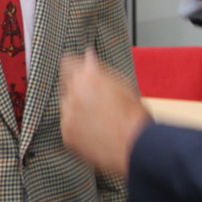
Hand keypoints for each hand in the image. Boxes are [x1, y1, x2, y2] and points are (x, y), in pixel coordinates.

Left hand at [59, 49, 149, 177]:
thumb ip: (99, 69)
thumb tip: (88, 56)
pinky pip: (68, 127)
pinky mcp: (66, 134)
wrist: (135, 146)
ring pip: (67, 108)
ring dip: (77, 110)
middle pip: (66, 86)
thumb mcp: (122, 84)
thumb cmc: (134, 116)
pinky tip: (96, 131)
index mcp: (87, 77)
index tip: (75, 68)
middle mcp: (73, 93)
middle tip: (96, 101)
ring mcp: (67, 115)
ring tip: (100, 120)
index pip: (67, 63)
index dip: (73, 65)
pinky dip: (78, 128)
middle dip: (77, 90)